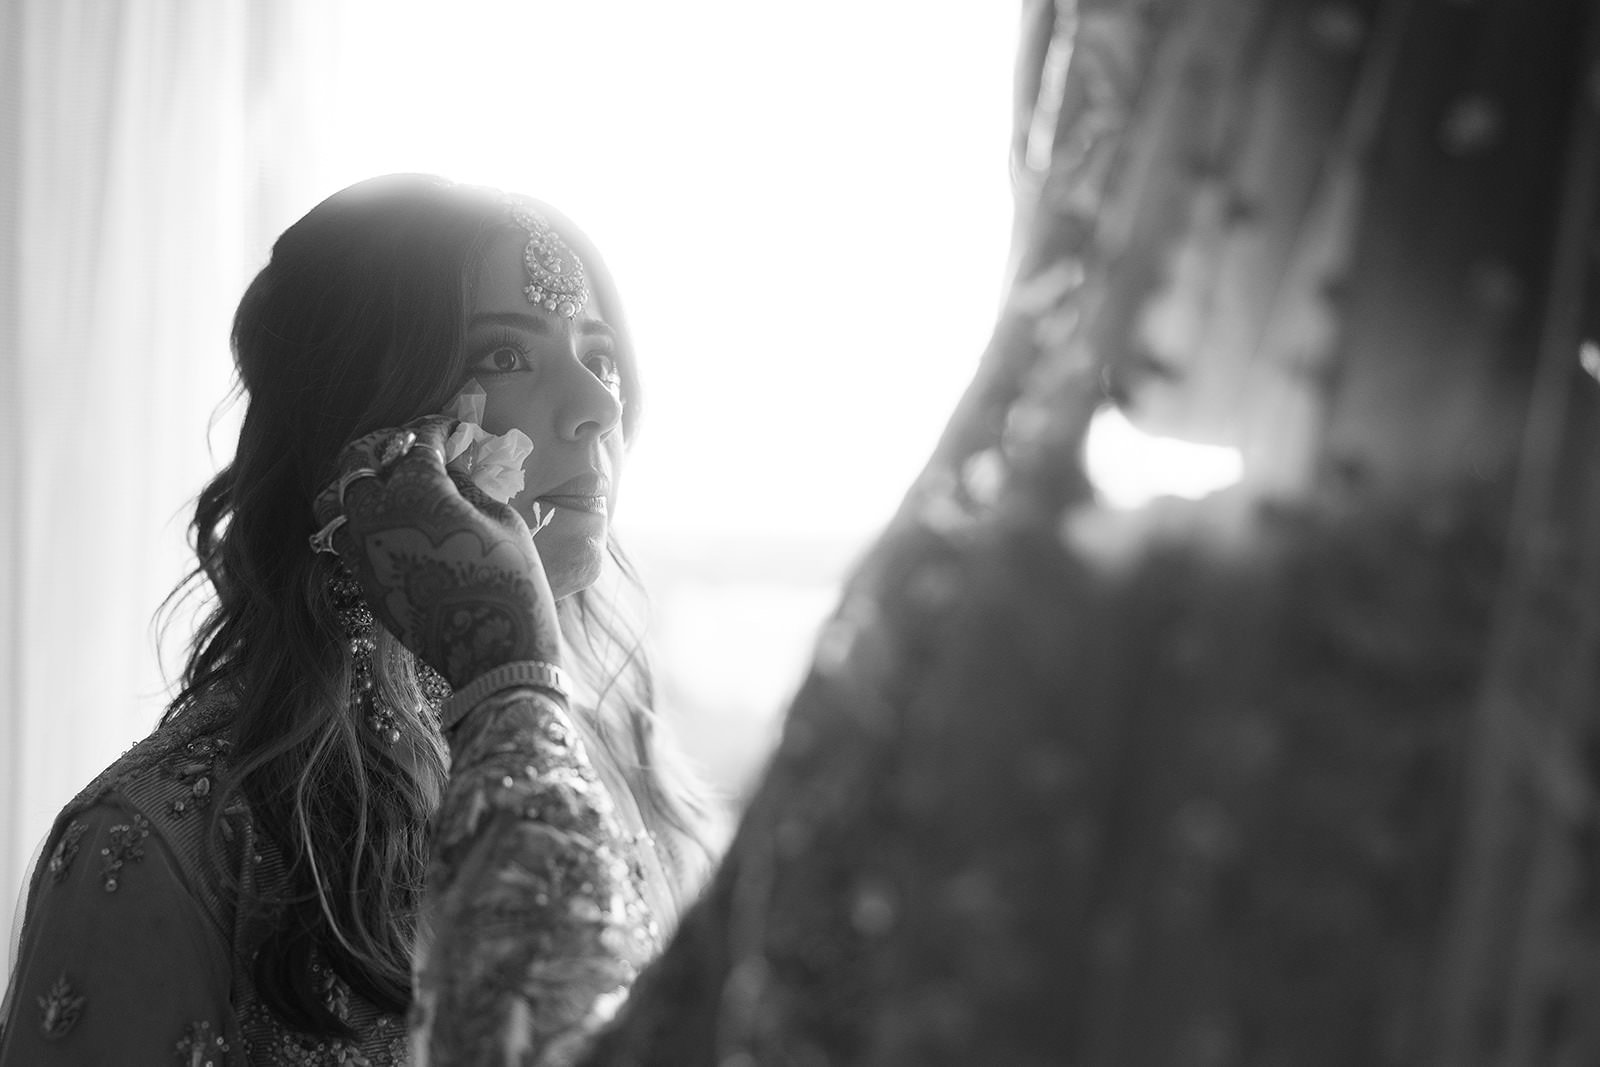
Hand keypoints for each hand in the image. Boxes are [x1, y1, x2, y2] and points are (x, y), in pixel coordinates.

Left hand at [312, 415, 560, 688]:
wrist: (496, 652)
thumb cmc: (513, 581)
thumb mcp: (504, 520)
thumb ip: (469, 487)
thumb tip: (452, 472)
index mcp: (418, 491)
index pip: (418, 442)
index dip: (437, 429)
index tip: (452, 429)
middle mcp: (378, 515)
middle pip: (357, 462)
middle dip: (385, 447)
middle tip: (412, 449)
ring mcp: (363, 552)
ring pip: (335, 502)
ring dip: (359, 485)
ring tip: (387, 486)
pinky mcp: (364, 583)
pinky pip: (343, 540)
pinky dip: (358, 523)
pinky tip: (388, 525)